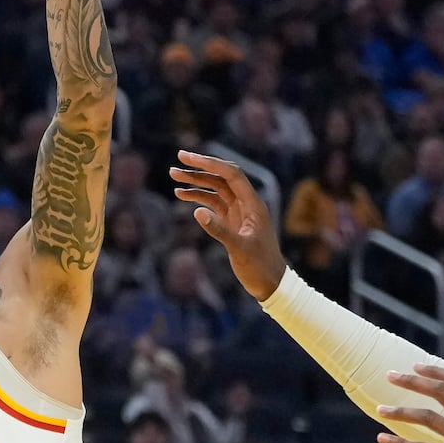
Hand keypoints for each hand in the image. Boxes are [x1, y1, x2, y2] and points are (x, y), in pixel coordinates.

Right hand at [170, 150, 286, 300]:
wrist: (270, 283)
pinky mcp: (231, 222)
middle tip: (178, 159)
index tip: (189, 158)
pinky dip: (198, 198)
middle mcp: (247, 204)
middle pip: (222, 177)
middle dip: (200, 167)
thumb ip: (219, 230)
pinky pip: (213, 203)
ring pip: (215, 189)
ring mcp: (239, 212)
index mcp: (254, 205)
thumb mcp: (239, 250)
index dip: (211, 164)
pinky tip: (181, 196)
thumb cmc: (260, 267)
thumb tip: (197, 211)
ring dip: (196, 181)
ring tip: (173, 177)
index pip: (232, 175)